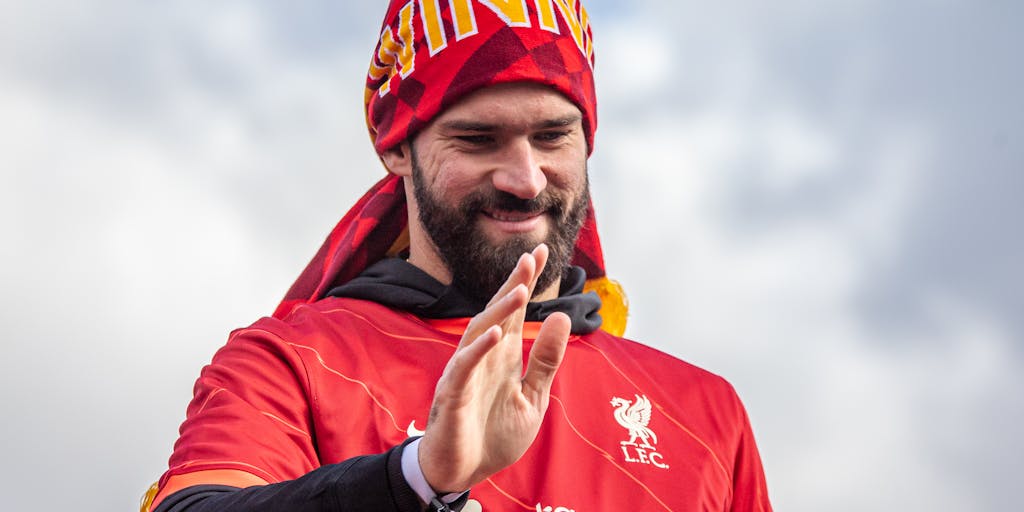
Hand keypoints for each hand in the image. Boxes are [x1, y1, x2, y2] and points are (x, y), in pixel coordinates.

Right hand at [417, 243, 570, 492]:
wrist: (463, 473)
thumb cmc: (493, 434)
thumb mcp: (533, 398)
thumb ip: (546, 361)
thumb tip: (561, 317)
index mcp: (503, 356)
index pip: (514, 311)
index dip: (525, 281)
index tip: (541, 251)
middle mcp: (482, 358)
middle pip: (496, 313)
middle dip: (512, 284)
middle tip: (531, 257)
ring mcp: (465, 374)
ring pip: (478, 333)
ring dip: (498, 311)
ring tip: (520, 290)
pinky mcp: (452, 396)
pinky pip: (463, 368)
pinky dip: (478, 350)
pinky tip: (495, 334)